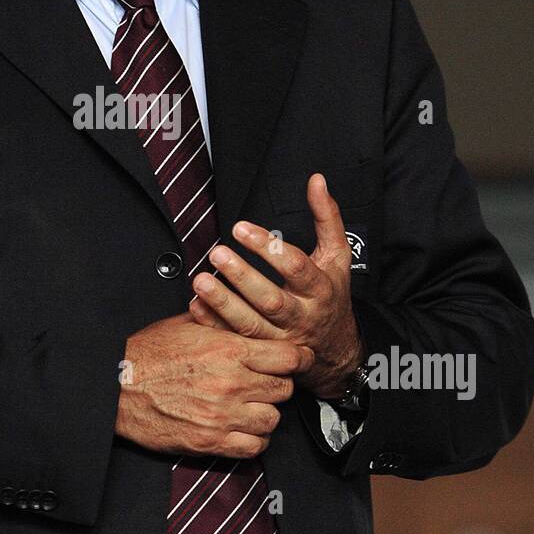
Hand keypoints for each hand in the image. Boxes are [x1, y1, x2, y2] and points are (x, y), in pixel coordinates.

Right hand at [116, 311, 313, 457]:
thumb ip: (222, 320)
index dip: (297, 359)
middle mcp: (231, 383)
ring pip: (273, 420)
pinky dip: (253, 439)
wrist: (116, 385)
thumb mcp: (187, 324)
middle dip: (278, 385)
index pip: (288, 357)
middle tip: (265, 382)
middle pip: (284, 389)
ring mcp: (222, 415)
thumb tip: (241, 310)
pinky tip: (242, 428)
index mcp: (229, 350)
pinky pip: (254, 447)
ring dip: (265, 413)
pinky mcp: (211, 441)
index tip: (298, 360)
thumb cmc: (147, 354)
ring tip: (251, 406)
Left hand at [188, 173, 364, 398]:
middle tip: (217, 253)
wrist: (335, 348)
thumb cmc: (332, 294)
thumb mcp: (337, 255)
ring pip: (250, 325)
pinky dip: (214, 325)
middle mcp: (301, 316)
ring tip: (200, 281)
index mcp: (319, 290)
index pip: (295, 267)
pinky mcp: (262, 352)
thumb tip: (316, 181)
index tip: (241, 229)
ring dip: (223, 303)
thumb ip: (326, 216)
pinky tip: (196, 305)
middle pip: (271, 300)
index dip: (269, 249)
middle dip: (242, 277)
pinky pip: (235, 340)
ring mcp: (280, 339)